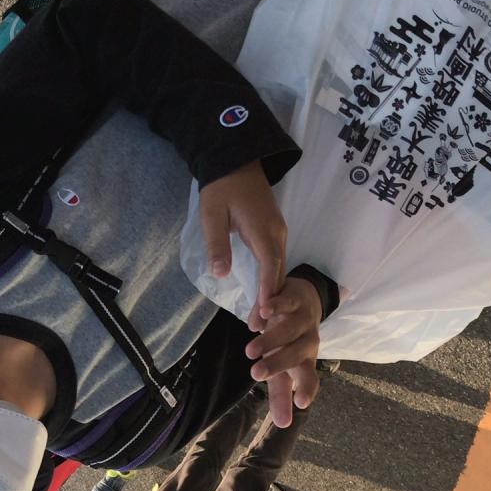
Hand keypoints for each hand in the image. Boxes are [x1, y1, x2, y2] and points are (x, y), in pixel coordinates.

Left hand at [197, 160, 287, 330]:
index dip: (267, 292)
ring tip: (261, 321)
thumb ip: (217, 244)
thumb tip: (220, 274)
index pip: (270, 267)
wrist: (235, 159)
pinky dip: (271, 280)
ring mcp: (278, 232)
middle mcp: (277, 234)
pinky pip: (275, 261)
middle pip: (277, 273)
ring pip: (278, 268)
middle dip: (270, 302)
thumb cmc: (221, 186)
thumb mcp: (212, 214)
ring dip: (271, 293)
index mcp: (263, 230)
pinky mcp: (274, 232)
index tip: (264, 316)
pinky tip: (264, 296)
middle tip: (259, 331)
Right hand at [245, 277, 321, 425]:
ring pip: (288, 329)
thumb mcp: (285, 365)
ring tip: (250, 350)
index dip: (306, 388)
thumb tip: (283, 425)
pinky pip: (285, 301)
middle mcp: (308, 340)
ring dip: (270, 339)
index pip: (309, 377)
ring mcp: (301, 318)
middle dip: (277, 364)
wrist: (304, 298)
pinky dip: (274, 307)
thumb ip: (281, 394)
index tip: (300, 404)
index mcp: (306, 360)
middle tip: (255, 374)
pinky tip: (261, 314)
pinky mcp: (292, 297)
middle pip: (296, 354)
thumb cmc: (290, 340)